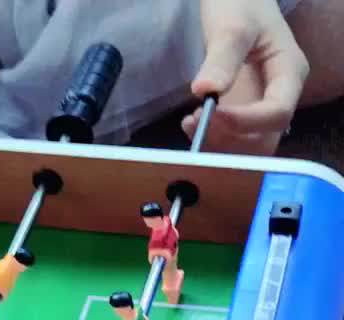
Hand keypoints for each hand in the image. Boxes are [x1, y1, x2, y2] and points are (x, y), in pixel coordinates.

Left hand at [184, 0, 309, 153]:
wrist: (235, 5)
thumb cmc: (240, 7)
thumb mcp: (233, 25)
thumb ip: (223, 57)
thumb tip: (206, 91)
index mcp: (289, 74)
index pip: (277, 113)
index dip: (246, 122)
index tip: (212, 114)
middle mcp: (277, 97)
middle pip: (263, 139)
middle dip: (229, 139)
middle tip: (197, 121)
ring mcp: (257, 109)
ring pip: (245, 146)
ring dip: (216, 145)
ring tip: (190, 121)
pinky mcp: (237, 115)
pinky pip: (228, 140)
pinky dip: (208, 140)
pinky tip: (190, 122)